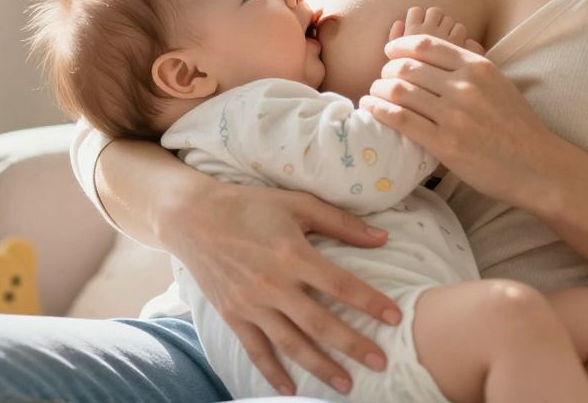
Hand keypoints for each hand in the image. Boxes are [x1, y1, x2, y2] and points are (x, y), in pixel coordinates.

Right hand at [162, 181, 401, 395]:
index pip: (341, 285)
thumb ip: (341, 223)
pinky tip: (290, 390)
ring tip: (346, 385)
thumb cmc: (248, 205)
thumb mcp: (296, 203)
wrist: (192, 217)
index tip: (395, 318)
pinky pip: (256, 350)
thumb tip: (383, 238)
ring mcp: (251, 304)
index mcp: (292, 254)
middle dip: (353, 345)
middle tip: (381, 363)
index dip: (370, 303)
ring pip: (292, 344)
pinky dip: (272, 372)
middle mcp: (273, 284)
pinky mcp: (232, 315)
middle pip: (321, 323)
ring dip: (320, 367)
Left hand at [364, 13, 562, 206]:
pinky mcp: (445, 144)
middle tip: (382, 79)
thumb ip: (471, 65)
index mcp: (477, 67)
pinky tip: (370, 108)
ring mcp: (454, 115)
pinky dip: (378, 109)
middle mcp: (464, 86)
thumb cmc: (518, 126)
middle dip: (387, 70)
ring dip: (379, 89)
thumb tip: (446, 45)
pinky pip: (400, 118)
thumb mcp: (499, 83)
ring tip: (374, 94)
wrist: (538, 166)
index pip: (425, 45)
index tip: (389, 53)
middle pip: (407, 66)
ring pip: (399, 90)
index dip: (399, 46)